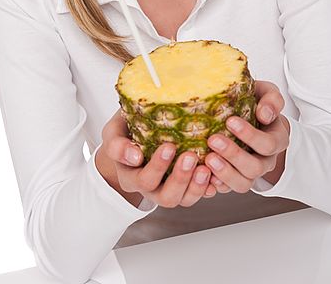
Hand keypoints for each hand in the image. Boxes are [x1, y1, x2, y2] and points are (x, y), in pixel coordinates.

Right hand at [97, 109, 216, 208]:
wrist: (135, 132)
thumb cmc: (125, 130)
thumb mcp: (113, 132)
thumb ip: (117, 144)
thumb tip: (134, 156)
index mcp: (131, 176)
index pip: (144, 179)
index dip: (157, 167)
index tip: (169, 147)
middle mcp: (151, 188)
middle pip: (166, 197)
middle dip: (180, 178)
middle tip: (191, 156)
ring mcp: (170, 188)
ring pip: (184, 199)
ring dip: (196, 186)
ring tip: (206, 167)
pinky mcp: (186, 186)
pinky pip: (199, 193)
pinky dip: (209, 187)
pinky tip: (216, 175)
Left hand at [206, 80, 289, 193]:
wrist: (251, 116)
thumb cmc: (258, 104)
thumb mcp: (268, 94)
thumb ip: (272, 99)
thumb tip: (264, 114)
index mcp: (276, 140)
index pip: (268, 144)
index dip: (250, 135)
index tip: (230, 120)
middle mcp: (266, 160)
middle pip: (255, 168)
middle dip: (233, 155)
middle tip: (213, 140)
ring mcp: (250, 173)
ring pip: (243, 184)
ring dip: (224, 173)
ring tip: (208, 159)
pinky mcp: (234, 179)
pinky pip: (227, 189)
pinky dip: (215, 184)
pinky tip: (203, 173)